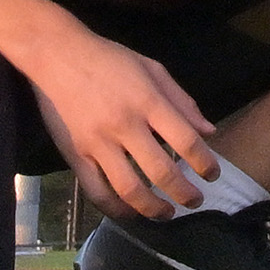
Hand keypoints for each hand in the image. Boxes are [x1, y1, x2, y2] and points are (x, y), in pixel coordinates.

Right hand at [24, 26, 222, 218]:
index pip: (185, 140)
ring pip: (129, 189)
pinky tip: (130, 212)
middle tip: (195, 202)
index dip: (205, 162)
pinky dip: (116, 209)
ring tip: (167, 214)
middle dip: (184, 193)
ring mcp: (97, 143)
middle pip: (161, 171)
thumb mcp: (152, 68)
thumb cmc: (109, 58)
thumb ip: (182, 101)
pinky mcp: (75, 155)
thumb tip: (209, 132)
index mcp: (148, 101)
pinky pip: (96, 192)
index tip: (213, 175)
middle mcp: (125, 125)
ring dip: (152, 209)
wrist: (56, 55)